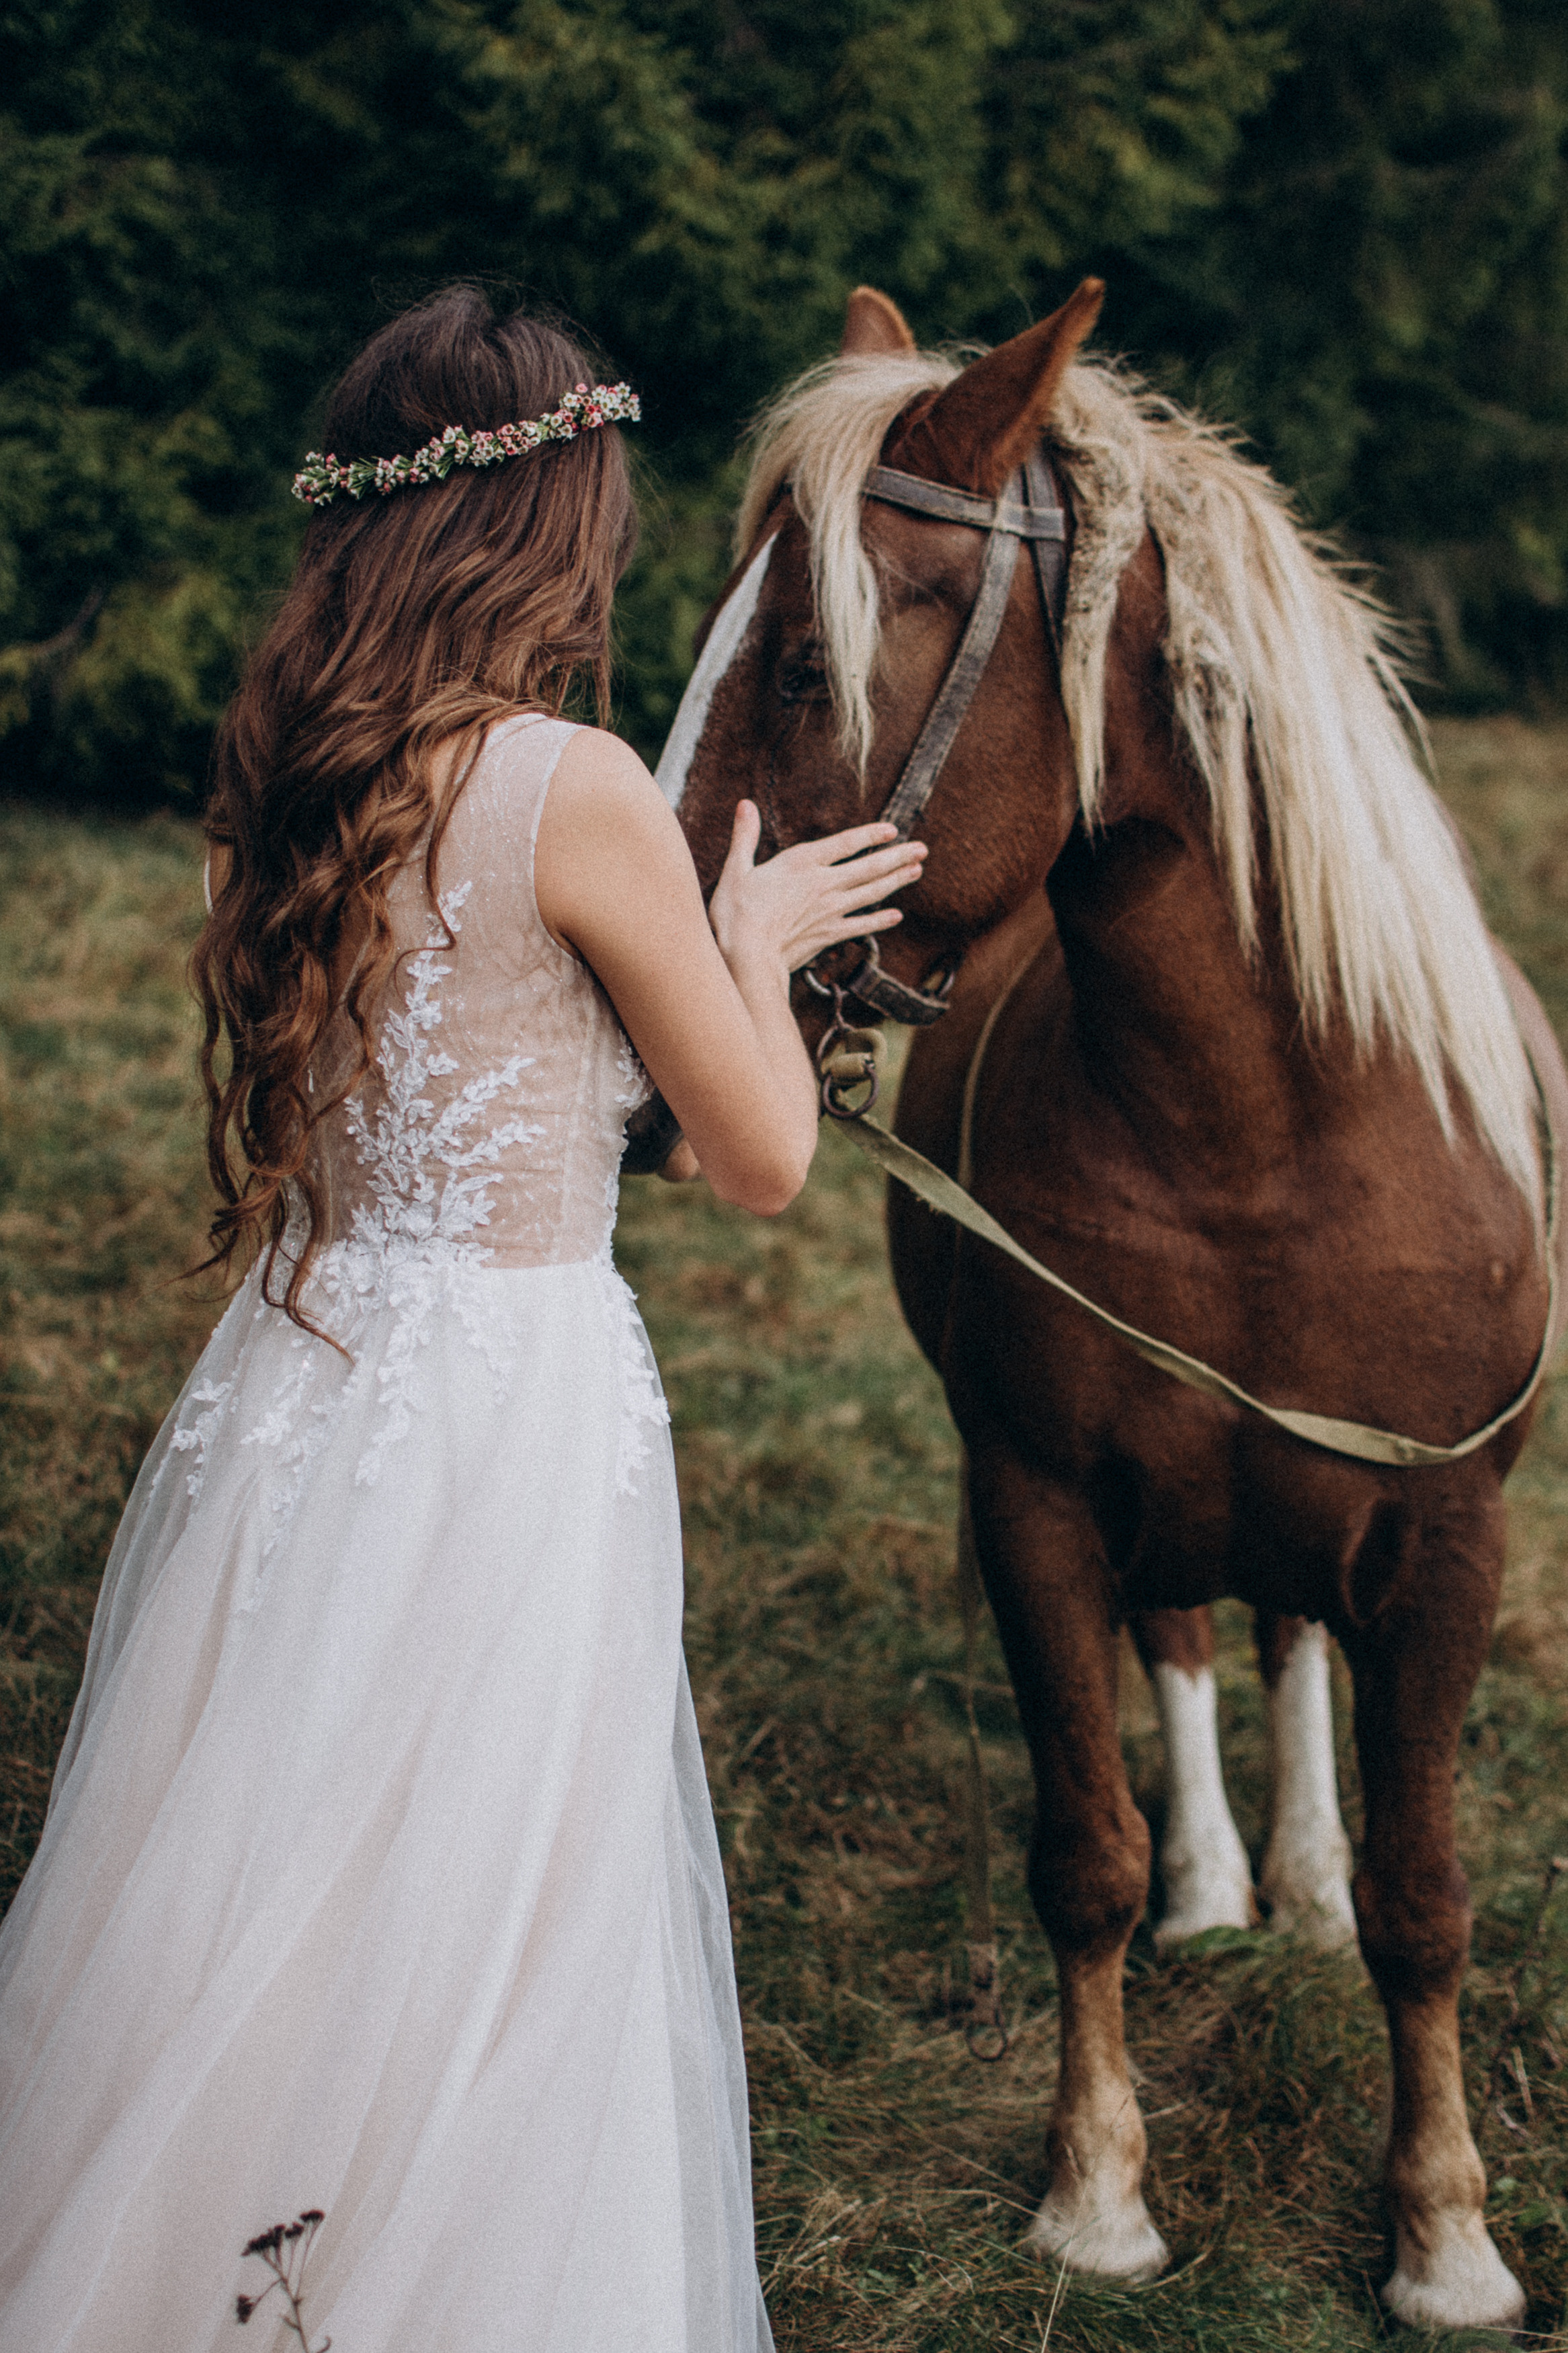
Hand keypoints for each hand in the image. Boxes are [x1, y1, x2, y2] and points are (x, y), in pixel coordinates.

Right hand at [707, 801, 926, 979]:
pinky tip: (896, 916)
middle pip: (868, 867)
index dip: (870, 835)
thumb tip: (745, 804)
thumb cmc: (736, 914)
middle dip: (898, 857)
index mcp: (802, 863)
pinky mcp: (830, 935)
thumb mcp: (737, 870)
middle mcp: (824, 884)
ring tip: (917, 871)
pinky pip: (862, 926)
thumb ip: (745, 836)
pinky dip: (880, 921)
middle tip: (923, 849)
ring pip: (871, 893)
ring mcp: (830, 911)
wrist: (748, 957)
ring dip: (896, 881)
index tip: (893, 830)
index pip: (844, 843)